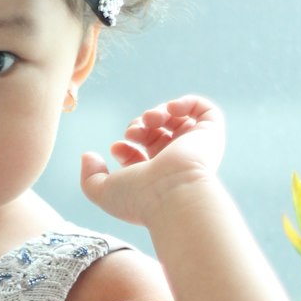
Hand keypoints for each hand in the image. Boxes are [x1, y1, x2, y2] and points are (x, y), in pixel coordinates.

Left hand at [80, 95, 225, 226]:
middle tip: (132, 133)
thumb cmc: (139, 197)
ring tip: (149, 119)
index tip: (116, 148)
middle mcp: (177, 163)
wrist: (173, 195)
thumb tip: (89, 156)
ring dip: (157, 113)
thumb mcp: (103, 192)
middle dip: (138, 126)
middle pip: (157, 134)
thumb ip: (90, 177)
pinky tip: (170, 109)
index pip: (142, 155)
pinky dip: (186, 102)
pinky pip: (205, 110)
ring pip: (177, 120)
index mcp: (156, 179)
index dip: (126, 145)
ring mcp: (195, 148)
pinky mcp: (210, 134)